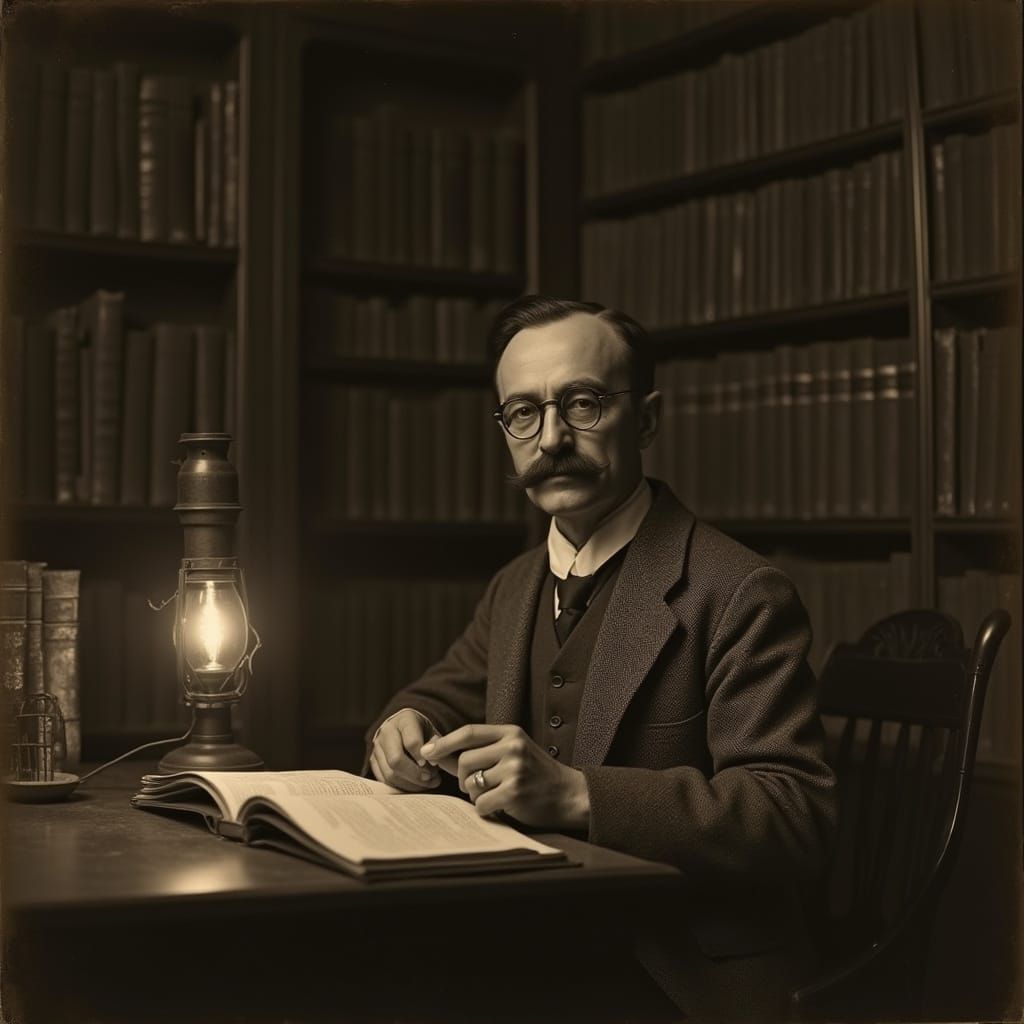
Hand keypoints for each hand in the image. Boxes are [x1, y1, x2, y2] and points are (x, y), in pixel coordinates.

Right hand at [368, 709, 443, 791]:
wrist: (404, 729)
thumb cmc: (422, 732)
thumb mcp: (432, 732)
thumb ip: (436, 745)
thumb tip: (433, 762)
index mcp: (404, 720)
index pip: (411, 742)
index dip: (422, 758)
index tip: (433, 766)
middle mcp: (386, 731)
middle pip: (396, 760)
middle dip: (415, 774)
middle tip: (430, 779)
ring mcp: (377, 747)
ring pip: (390, 774)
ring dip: (410, 784)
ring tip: (427, 783)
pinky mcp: (373, 761)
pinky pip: (385, 781)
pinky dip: (402, 787)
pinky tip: (416, 785)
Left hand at [421, 724, 589, 830]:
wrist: (569, 794)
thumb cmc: (535, 774)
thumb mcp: (512, 752)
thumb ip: (481, 751)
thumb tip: (437, 752)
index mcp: (510, 733)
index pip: (468, 732)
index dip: (444, 742)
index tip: (427, 752)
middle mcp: (512, 746)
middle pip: (465, 760)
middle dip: (464, 778)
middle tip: (478, 785)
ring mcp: (515, 768)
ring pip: (471, 784)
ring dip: (477, 794)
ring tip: (495, 794)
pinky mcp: (515, 791)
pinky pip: (481, 803)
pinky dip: (485, 809)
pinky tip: (501, 805)